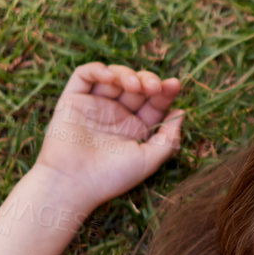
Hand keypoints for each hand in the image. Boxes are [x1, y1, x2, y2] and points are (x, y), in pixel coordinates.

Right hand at [33, 63, 184, 210]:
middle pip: (137, 85)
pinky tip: (110, 78)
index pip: (154, 102)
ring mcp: (94, 105)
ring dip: (126, 74)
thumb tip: (182, 112)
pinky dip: (98, 70)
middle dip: (148, 80)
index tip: (174, 85)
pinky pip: (84, 75)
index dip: (165, 91)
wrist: (71, 184)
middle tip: (154, 87)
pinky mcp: (72, 100)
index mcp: (134, 128)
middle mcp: (115, 114)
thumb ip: (168, 139)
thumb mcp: (148, 160)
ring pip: (114, 76)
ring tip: (134, 86)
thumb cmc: (110, 177)